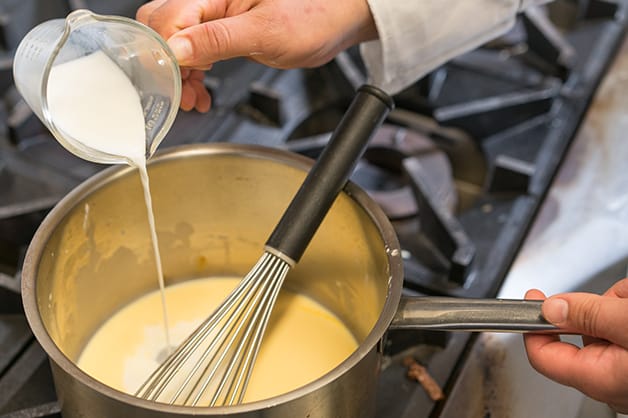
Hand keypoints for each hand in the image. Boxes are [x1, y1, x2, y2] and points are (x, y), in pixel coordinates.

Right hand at [137, 0, 377, 111]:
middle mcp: (209, 1)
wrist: (336, 20)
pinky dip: (194, 74)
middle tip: (181, 93)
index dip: (164, 53)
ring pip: (177, 43)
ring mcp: (214, 16)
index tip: (173, 82)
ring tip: (194, 99)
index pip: (168, 19)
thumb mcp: (265, 32)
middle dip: (167, 66)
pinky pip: (195, 50)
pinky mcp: (222, 31)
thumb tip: (178, 51)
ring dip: (180, 75)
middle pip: (163, 28)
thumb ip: (218, 40)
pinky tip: (200, 91)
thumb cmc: (312, 16)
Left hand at [523, 279, 627, 412]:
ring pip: (606, 324)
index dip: (533, 323)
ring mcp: (627, 372)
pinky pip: (623, 328)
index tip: (532, 297)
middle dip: (599, 305)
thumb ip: (588, 314)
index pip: (542, 355)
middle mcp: (612, 382)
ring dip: (619, 305)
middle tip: (622, 300)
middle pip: (580, 330)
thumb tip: (551, 310)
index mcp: (599, 378)